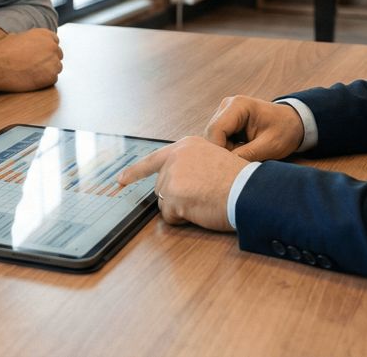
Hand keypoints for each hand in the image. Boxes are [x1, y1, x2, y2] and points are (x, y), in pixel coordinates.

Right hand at [0, 28, 61, 92]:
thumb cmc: (2, 52)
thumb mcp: (15, 37)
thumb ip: (29, 39)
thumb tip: (29, 42)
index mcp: (44, 34)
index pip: (54, 41)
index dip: (46, 49)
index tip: (40, 55)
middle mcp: (51, 46)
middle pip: (57, 55)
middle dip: (48, 60)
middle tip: (36, 66)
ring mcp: (53, 61)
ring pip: (56, 67)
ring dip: (47, 71)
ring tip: (32, 73)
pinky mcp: (51, 76)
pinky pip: (53, 79)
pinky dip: (44, 81)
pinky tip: (32, 79)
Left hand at [116, 136, 247, 231]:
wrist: (247, 190)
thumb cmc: (236, 179)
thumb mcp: (212, 159)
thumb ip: (189, 165)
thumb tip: (172, 182)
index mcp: (185, 147)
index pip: (152, 160)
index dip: (134, 173)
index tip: (120, 180)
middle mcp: (175, 158)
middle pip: (161, 187)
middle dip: (176, 197)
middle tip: (201, 196)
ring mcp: (172, 177)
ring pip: (165, 202)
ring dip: (180, 208)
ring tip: (203, 201)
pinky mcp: (173, 196)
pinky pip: (170, 216)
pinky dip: (183, 219)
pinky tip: (199, 210)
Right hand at [204, 96, 304, 161]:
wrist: (293, 122)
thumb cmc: (285, 131)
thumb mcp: (270, 146)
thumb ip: (246, 155)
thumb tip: (224, 168)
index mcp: (238, 105)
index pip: (215, 131)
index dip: (219, 152)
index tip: (231, 168)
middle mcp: (226, 105)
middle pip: (211, 135)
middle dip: (222, 153)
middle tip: (240, 165)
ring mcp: (224, 112)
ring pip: (213, 139)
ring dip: (225, 152)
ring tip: (245, 157)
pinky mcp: (225, 121)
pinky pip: (218, 139)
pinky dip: (227, 150)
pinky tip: (242, 153)